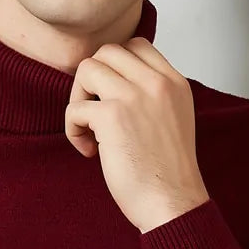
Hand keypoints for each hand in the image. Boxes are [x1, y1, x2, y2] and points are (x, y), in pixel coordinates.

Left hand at [65, 37, 209, 232]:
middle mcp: (156, 83)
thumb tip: (110, 80)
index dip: (115, 68)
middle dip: (92, 80)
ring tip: (90, 129)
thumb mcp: (173, 117)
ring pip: (87, 69)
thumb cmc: (167, 172)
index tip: (112, 97)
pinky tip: (90, 151)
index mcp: (174, 82)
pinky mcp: (112, 116)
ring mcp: (134, 96)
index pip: (136, 45)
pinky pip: (75, 108)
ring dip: (79, 99)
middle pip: (107, 52)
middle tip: (95, 112)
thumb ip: (151, 93)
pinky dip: (73, 130)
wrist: (173, 204)